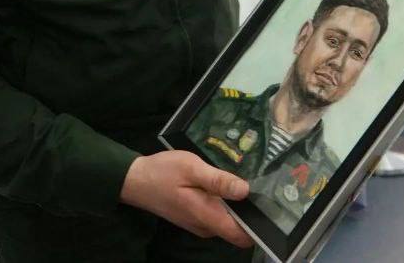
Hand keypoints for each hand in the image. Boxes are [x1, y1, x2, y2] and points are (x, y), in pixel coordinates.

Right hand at [119, 151, 253, 247]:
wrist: (134, 180)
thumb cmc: (162, 172)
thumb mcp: (191, 168)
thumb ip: (218, 180)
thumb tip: (245, 190)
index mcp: (207, 216)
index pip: (242, 236)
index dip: (258, 225)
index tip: (269, 205)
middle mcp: (206, 226)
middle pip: (238, 228)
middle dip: (249, 210)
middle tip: (260, 183)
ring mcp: (200, 224)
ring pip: (228, 220)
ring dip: (236, 205)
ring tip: (241, 178)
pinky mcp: (195, 217)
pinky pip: (218, 215)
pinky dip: (224, 203)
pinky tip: (223, 182)